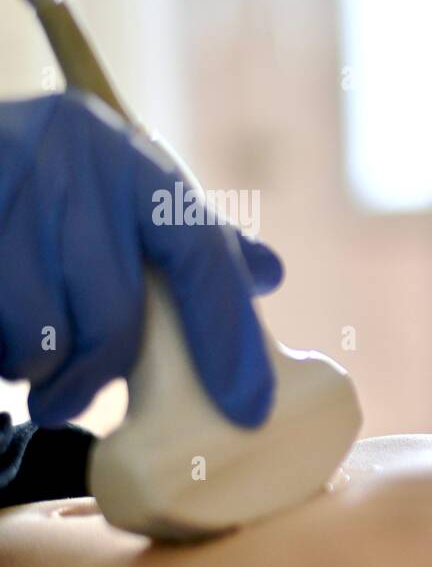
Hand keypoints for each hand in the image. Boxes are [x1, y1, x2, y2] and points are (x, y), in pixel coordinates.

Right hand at [0, 91, 282, 425]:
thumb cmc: (41, 180)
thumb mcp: (118, 189)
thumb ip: (189, 236)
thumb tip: (270, 274)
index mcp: (128, 158)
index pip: (201, 254)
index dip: (229, 336)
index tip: (248, 407)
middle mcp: (72, 165)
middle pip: (116, 318)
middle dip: (98, 373)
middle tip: (73, 396)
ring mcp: (5, 194)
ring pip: (43, 341)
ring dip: (34, 368)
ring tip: (20, 348)